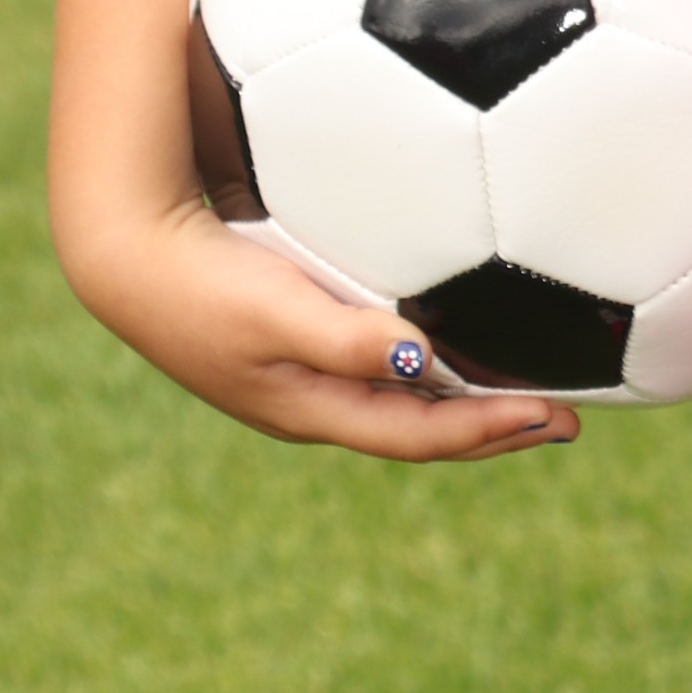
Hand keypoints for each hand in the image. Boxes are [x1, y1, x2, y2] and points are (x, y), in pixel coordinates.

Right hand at [70, 197, 580, 460]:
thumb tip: (419, 366)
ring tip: (521, 396)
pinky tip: (445, 350)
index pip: (421, 436)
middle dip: (494, 430)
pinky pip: (379, 371)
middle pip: (421, 431)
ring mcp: (302, 379)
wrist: (127, 256)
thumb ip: (347, 339)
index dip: (491, 431)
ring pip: (402, 405)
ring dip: (464, 405)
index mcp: (314, 410)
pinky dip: (425, 371)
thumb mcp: (277, 313)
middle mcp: (315, 405)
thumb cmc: (201, 284)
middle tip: (564, 422)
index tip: (557, 418)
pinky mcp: (294, 345)